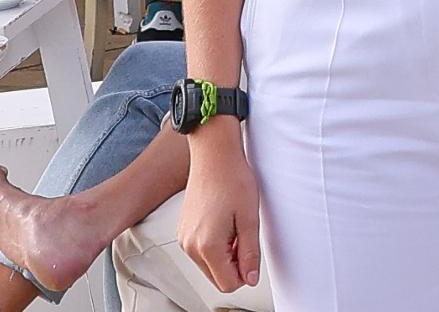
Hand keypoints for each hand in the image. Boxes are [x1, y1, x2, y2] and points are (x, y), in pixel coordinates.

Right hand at [178, 128, 261, 292]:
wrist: (215, 155)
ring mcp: (184, 239)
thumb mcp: (250, 217)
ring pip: (208, 265)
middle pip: (216, 277)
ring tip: (235, 225)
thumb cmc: (232, 178)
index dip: (245, 274)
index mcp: (207, 246)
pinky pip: (201, 251)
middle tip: (245, 235)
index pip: (227, 283)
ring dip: (225, 254)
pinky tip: (224, 221)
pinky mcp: (183, 231)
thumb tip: (251, 278)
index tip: (252, 255)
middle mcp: (190, 246)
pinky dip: (215, 244)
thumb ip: (250, 252)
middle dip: (234, 264)